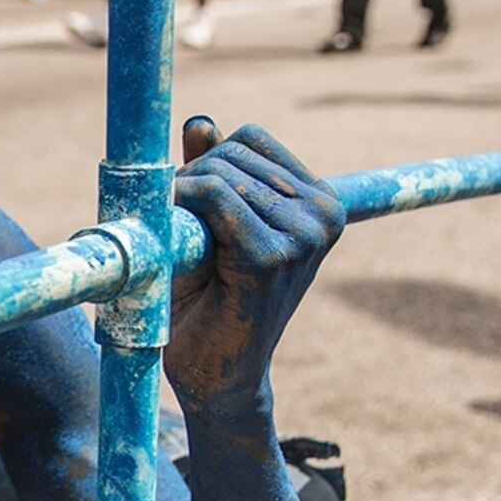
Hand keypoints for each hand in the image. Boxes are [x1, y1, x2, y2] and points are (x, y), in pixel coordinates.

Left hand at [163, 119, 343, 414]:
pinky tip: (177, 247)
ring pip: (217, 174)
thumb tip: (200, 122)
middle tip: (179, 238)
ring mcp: (304, 235)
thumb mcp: (208, 228)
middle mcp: (322, 214)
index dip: (206, 165)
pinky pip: (214, 197)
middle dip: (189, 184)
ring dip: (180, 204)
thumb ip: (210, 176)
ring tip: (182, 253)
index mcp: (320, 202)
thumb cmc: (207, 303)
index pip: (249, 139)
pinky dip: (181, 210)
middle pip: (231, 151)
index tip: (189, 209)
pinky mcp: (272, 256)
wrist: (213, 379)